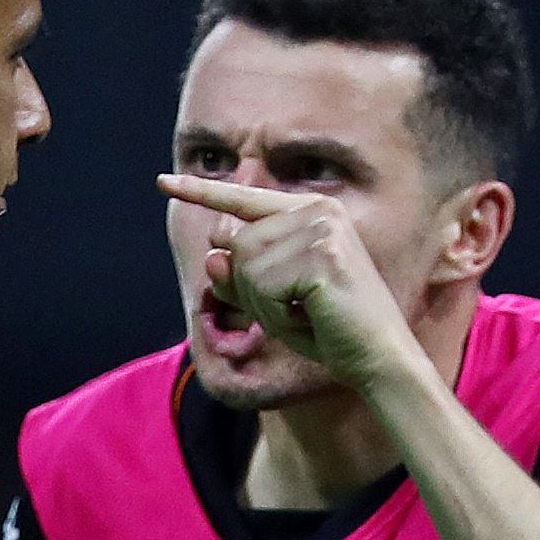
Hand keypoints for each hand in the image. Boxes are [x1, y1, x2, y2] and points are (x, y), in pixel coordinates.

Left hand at [159, 173, 421, 389]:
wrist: (378, 358)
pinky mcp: (322, 254)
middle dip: (250, 289)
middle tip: (295, 308)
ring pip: (245, 267)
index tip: (162, 181)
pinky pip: (261, 288)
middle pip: (235, 244)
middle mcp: (317, 208)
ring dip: (265, 306)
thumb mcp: (270, 300)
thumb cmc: (327, 329)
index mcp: (310, 210)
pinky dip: (276, 316)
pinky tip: (311, 318)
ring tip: (306, 313)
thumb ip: (238, 274)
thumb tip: (213, 254)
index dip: (201, 192)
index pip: (244, 199)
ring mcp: (321, 228)